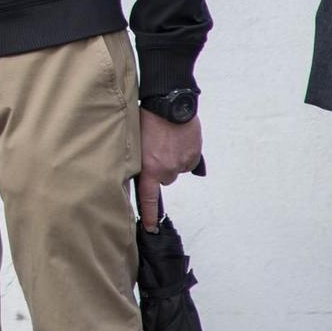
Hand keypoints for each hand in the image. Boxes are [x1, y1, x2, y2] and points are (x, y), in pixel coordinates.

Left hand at [138, 110, 203, 230]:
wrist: (170, 103)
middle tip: (156, 149)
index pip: (148, 198)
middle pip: (165, 179)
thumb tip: (150, 173)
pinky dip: (185, 153)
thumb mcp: (136, 141)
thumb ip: (142, 160)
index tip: (150, 227)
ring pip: (177, 168)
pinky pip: (189, 160)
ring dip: (173, 159)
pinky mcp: (195, 156)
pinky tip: (178, 138)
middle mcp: (167, 170)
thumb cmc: (148, 118)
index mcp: (149, 168)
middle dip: (161, 167)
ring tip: (167, 140)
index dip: (149, 214)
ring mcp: (182, 164)